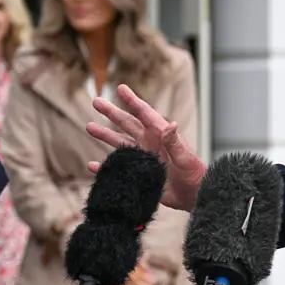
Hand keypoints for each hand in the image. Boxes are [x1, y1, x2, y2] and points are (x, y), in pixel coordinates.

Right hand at [86, 84, 204, 210]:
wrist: (194, 196)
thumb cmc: (195, 175)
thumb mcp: (186, 158)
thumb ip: (175, 143)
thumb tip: (171, 124)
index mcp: (160, 135)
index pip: (144, 114)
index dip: (132, 100)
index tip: (120, 88)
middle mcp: (149, 143)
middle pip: (126, 124)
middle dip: (111, 112)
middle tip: (96, 101)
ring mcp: (142, 157)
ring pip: (119, 143)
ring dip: (104, 135)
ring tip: (89, 126)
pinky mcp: (139, 173)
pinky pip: (118, 168)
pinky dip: (105, 167)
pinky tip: (92, 166)